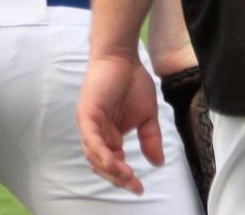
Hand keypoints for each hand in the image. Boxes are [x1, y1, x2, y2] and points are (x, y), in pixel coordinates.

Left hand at [77, 53, 164, 195]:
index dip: (124, 178)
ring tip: (127, 176)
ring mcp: (90, 123)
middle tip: (134, 185)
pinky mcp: (87, 113)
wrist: (123, 57)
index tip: (140, 188)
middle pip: (101, 164)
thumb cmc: (132, 82)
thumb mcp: (147, 116)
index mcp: (109, 134)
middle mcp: (97, 132)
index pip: (113, 163)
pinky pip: (90, 138)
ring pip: (94, 155)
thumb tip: (157, 163)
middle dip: (117, 178)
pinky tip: (113, 162)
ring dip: (110, 169)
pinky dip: (100, 152)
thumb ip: (150, 139)